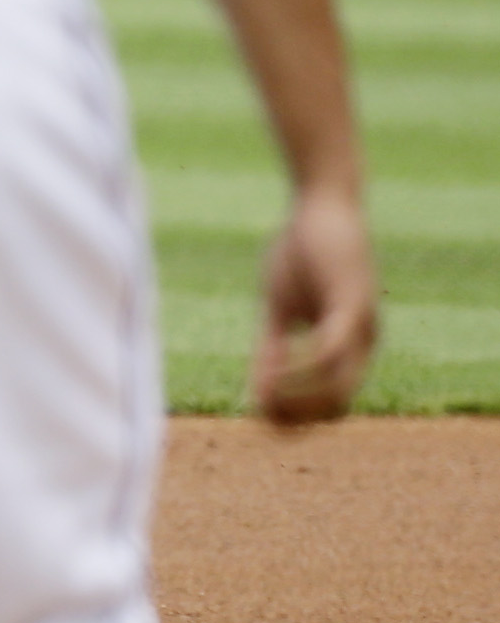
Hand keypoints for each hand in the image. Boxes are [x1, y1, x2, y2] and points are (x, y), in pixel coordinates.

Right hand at [252, 183, 375, 425]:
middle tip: (257, 414)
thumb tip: (259, 391)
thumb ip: (274, 349)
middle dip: (296, 418)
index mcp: (349, 345)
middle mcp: (363, 342)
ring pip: (338, 388)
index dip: (295, 419)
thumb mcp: (280, 308)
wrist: (321, 203)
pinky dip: (299, 371)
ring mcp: (361, 325)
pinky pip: (329, 354)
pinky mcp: (351, 304)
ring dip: (297, 400)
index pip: (332, 405)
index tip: (257, 418)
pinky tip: (270, 372)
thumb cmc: (302, 251)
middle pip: (337, 407)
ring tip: (261, 395)